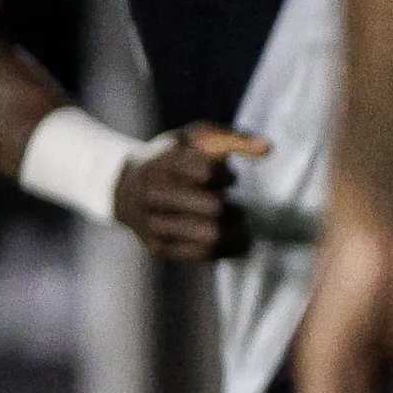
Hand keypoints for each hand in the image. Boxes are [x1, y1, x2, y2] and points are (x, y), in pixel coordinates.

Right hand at [113, 124, 271, 261]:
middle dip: (233, 206)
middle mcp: (151, 195)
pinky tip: (235, 236)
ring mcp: (151, 224)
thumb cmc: (175, 157)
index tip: (228, 177)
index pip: (207, 173)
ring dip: (236, 228)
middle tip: (232, 203)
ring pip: (211, 235)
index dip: (226, 176)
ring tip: (237, 219)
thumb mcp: (197, 137)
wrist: (125, 188)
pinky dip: (229, 247)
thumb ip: (233, 138)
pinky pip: (204, 254)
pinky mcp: (158, 248)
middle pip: (213, 208)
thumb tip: (268, 148)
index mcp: (162, 162)